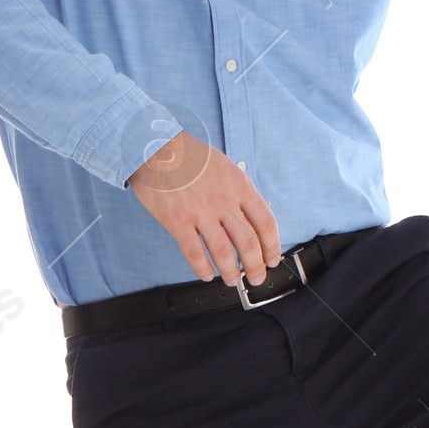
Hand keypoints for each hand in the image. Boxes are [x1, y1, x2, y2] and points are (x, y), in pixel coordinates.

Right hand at [128, 131, 282, 285]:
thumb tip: (259, 211)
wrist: (155, 147)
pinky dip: (202, 268)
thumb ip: (241, 190)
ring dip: (230, 272)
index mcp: (239, 186)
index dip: (272, 246)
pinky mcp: (177, 220)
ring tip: (232, 280)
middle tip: (256, 277)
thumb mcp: (225, 166)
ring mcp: (200, 211)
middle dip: (256, 266)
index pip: (266, 223)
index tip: (272, 259)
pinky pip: (194, 252)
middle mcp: (223, 200)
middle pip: (248, 242)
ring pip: (223, 252)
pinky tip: (206, 274)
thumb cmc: (190, 156)